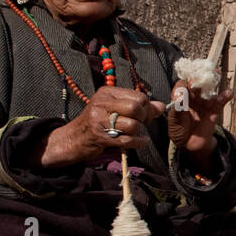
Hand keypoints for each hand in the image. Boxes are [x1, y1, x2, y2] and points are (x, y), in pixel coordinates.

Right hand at [37, 87, 163, 167]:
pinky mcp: (99, 136)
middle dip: (144, 118)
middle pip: (135, 108)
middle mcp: (102, 103)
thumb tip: (162, 106)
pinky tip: (140, 142)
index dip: (147, 108)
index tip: (145, 116)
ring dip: (138, 132)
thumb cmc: (99, 123)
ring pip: (132, 125)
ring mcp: (99, 119)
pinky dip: (138, 142)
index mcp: (107, 93)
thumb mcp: (116, 109)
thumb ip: (139, 106)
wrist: (73, 139)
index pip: (138, 96)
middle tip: (141, 125)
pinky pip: (127, 140)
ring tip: (133, 133)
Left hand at [166, 80, 232, 166]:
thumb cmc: (179, 131)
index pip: (182, 85)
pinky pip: (220, 101)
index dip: (184, 82)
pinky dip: (225, 96)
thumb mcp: (174, 122)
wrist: (191, 145)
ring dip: (212, 81)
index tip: (187, 83)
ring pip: (209, 89)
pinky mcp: (214, 110)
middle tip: (203, 70)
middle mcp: (192, 97)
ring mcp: (204, 102)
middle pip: (196, 83)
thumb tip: (180, 98)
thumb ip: (177, 110)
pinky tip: (228, 93)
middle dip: (200, 76)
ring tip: (216, 74)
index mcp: (180, 98)